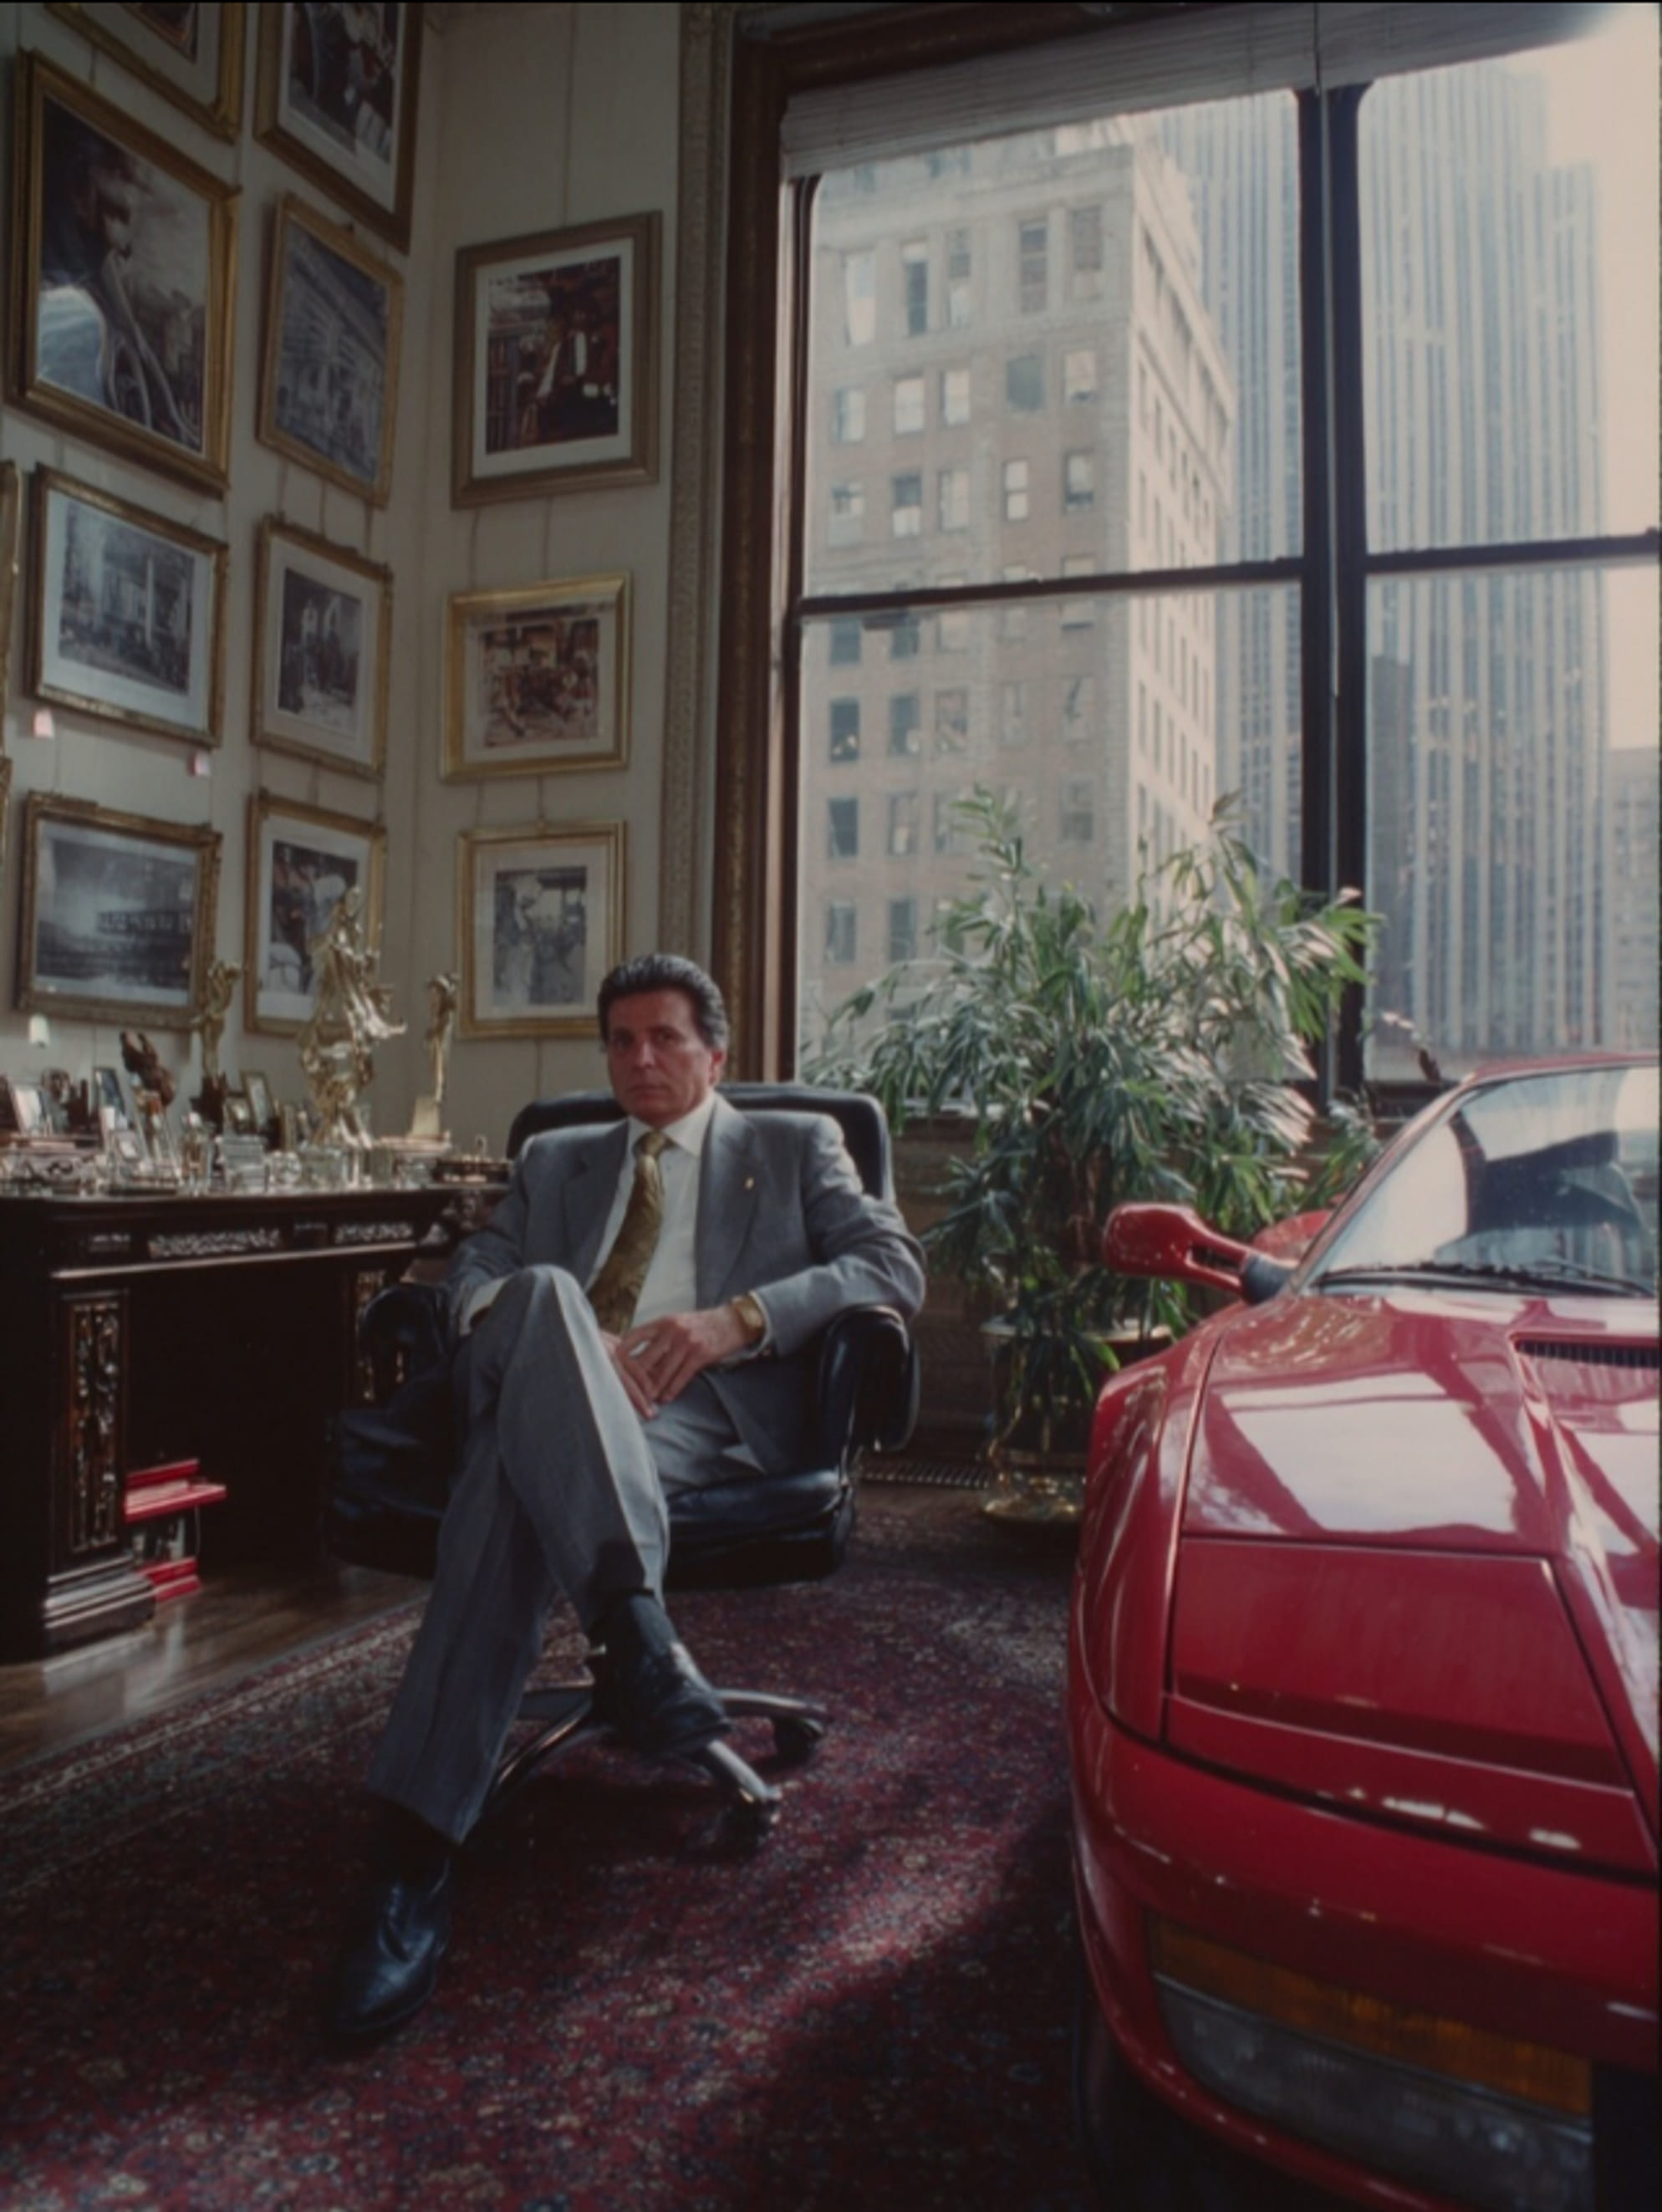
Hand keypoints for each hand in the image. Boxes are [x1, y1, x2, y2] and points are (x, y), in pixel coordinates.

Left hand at [613, 1306, 750, 1411]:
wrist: (732, 1322)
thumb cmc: (701, 1324)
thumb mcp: (677, 1322)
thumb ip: (658, 1336)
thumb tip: (637, 1356)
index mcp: (663, 1321)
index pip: (634, 1336)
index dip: (622, 1353)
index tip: (615, 1367)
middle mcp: (672, 1330)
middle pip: (646, 1358)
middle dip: (637, 1378)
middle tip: (629, 1392)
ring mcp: (686, 1342)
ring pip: (662, 1371)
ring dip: (652, 1389)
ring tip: (646, 1400)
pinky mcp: (700, 1354)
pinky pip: (681, 1376)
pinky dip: (672, 1390)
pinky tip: (665, 1399)